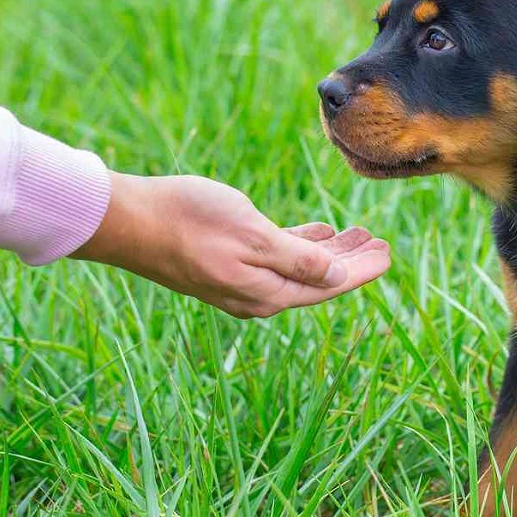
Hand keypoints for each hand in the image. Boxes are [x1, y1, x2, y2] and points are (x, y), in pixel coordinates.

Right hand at [72, 173, 390, 317]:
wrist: (128, 221)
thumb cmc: (191, 221)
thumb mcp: (254, 236)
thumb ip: (299, 259)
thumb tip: (338, 277)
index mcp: (268, 293)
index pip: (330, 285)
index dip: (362, 270)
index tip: (388, 253)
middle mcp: (256, 295)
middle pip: (319, 280)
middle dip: (352, 262)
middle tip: (382, 243)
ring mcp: (239, 281)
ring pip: (299, 268)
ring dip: (330, 251)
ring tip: (358, 235)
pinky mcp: (224, 264)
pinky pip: (277, 258)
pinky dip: (302, 245)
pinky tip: (318, 231)